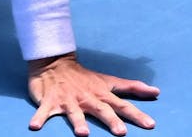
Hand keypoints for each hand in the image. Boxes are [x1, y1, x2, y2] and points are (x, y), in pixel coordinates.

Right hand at [26, 53, 158, 135]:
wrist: (54, 62)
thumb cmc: (84, 77)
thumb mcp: (109, 81)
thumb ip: (131, 87)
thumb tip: (156, 92)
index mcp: (101, 94)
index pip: (123, 105)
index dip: (136, 115)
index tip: (150, 125)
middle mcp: (87, 98)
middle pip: (102, 111)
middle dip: (111, 121)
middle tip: (121, 133)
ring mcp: (68, 100)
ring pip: (74, 113)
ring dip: (78, 122)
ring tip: (83, 134)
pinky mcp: (49, 101)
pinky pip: (44, 111)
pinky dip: (39, 118)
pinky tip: (35, 127)